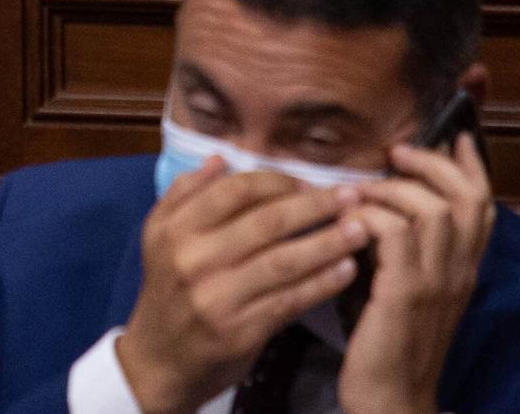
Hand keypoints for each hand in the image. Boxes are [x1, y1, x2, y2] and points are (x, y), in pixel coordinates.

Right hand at [115, 158, 363, 413]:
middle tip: (353, 196)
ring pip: (282, 261)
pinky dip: (321, 284)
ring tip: (361, 230)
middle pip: (265, 222)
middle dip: (314, 206)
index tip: (310, 182)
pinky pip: (289, 300)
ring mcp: (217, 297)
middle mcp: (193, 259)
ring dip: (327, 243)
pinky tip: (347, 271)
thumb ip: (185, 194)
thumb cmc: (166, 291)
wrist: (159, 359)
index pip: (234, 191)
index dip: (278, 182)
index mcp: (175, 229)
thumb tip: (220, 159)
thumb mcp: (159, 237)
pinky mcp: (239, 331)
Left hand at [335, 133, 494, 413]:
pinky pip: (394, 235)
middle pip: (465, 199)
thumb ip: (406, 248)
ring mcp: (435, 283)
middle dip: (433, 164)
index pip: (481, 206)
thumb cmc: (386, 338)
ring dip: (391, 191)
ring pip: (431, 211)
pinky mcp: (404, 295)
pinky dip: (368, 217)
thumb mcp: (405, 285)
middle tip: (396, 154)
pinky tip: (348, 223)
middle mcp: (457, 272)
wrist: (390, 398)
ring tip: (361, 194)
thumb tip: (384, 202)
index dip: (469, 166)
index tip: (452, 136)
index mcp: (461, 268)